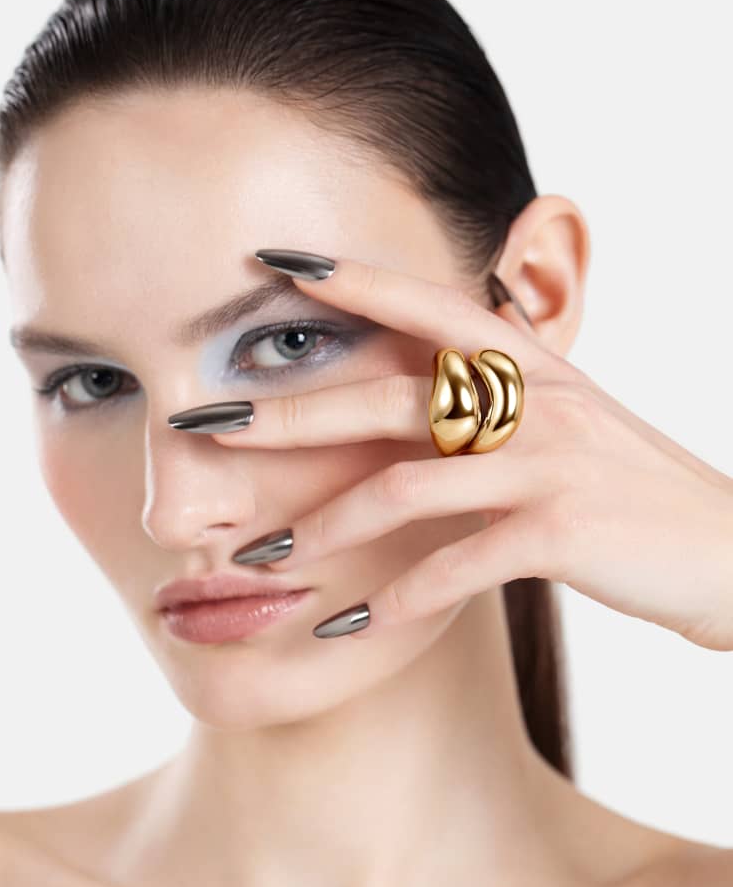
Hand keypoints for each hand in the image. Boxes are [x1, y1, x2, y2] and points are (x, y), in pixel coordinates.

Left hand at [199, 251, 732, 649]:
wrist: (731, 550)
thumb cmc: (636, 491)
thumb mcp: (570, 424)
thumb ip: (500, 402)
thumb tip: (426, 397)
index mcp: (532, 363)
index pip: (426, 306)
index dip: (351, 280)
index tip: (274, 264)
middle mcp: (535, 398)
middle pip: (386, 400)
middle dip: (288, 415)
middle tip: (207, 425)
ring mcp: (549, 461)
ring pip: (404, 488)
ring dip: (323, 527)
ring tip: (263, 560)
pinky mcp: (562, 529)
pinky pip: (453, 566)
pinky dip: (395, 598)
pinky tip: (349, 623)